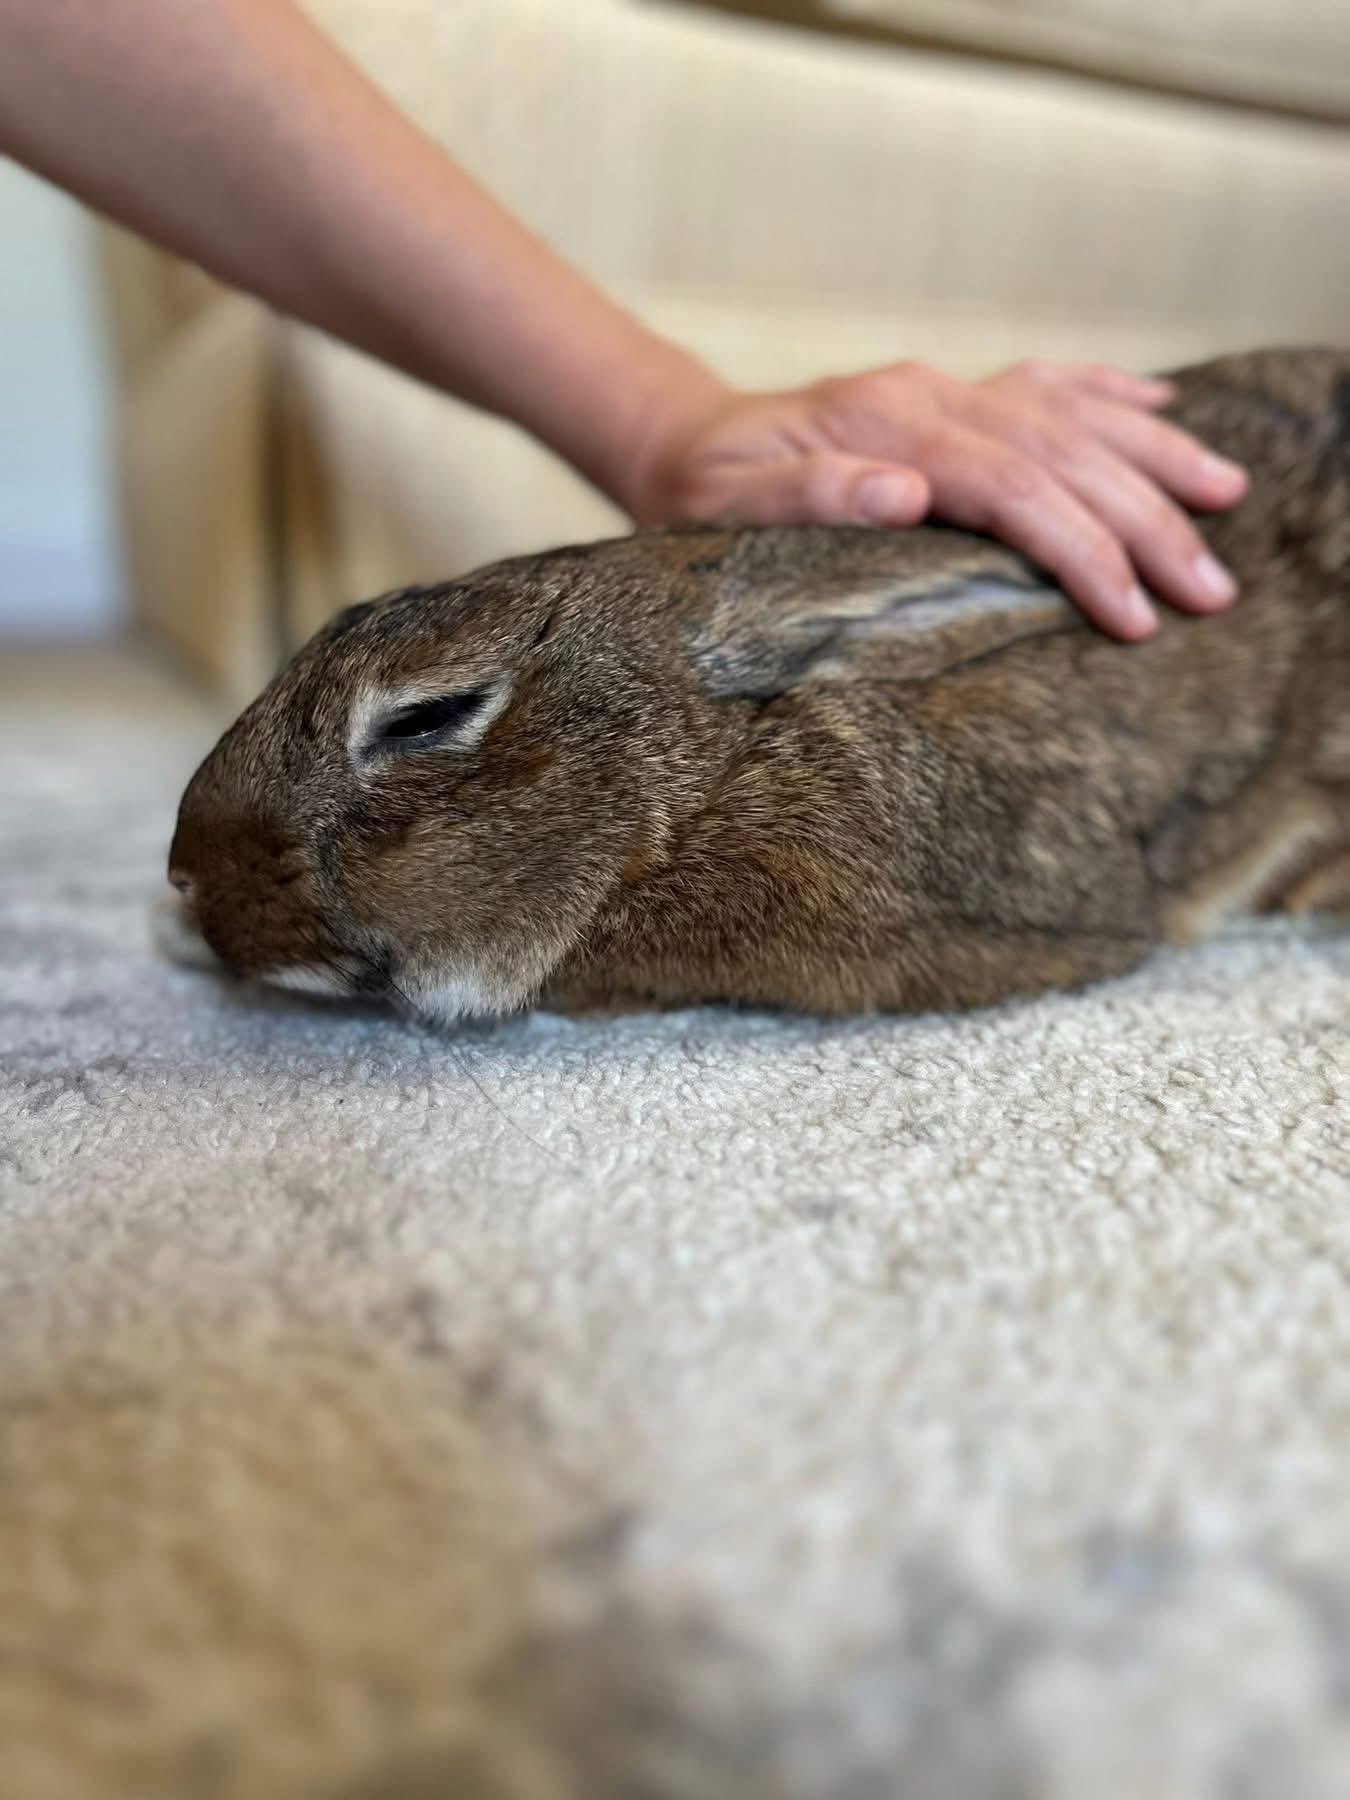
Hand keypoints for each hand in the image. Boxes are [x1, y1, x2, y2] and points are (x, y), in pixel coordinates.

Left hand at [625, 358, 1248, 639]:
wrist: (678, 441)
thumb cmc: (699, 495)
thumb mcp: (728, 509)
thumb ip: (811, 497)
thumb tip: (905, 493)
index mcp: (885, 430)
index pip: (1011, 489)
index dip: (1079, 550)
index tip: (1131, 613)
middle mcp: (927, 399)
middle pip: (1060, 454)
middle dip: (1143, 522)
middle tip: (1209, 588)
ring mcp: (941, 390)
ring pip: (1069, 414)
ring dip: (1152, 458)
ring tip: (1226, 497)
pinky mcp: (944, 395)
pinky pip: (1042, 383)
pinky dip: (1107, 395)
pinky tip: (1162, 410)